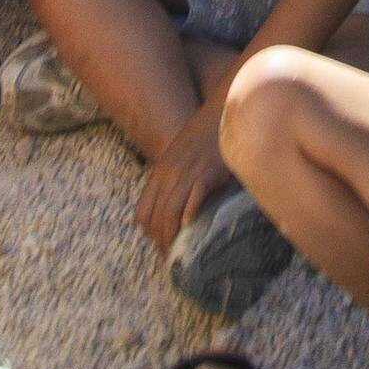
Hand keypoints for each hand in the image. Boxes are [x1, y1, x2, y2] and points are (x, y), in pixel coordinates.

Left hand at [134, 112, 231, 251]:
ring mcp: (188, 171)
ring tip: (182, 254)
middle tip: (173, 260)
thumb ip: (175, 180)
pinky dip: (190, 214)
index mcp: (160, 172)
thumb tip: (178, 212)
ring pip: (170, 211)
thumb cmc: (207, 135)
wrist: (225, 108)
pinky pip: (194, 196)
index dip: (150, 235)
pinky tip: (193, 228)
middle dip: (161, 242)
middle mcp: (169, 173)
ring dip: (173, 237)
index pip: (143, 213)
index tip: (163, 248)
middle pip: (155, 217)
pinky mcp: (208, 170)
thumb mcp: (182, 157)